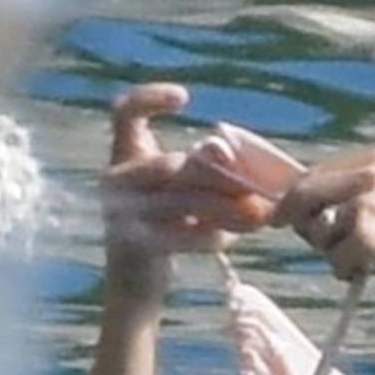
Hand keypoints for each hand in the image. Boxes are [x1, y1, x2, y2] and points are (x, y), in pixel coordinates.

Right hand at [101, 83, 277, 265]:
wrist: (136, 277)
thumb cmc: (167, 221)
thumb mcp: (182, 186)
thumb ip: (203, 168)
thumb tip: (233, 156)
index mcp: (125, 153)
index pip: (124, 112)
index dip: (149, 98)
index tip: (185, 97)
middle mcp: (116, 179)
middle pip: (171, 165)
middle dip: (218, 175)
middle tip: (254, 187)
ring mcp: (120, 212)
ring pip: (181, 201)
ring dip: (225, 208)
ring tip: (259, 215)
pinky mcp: (133, 245)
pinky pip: (179, 236)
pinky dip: (210, 236)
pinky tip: (229, 240)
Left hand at [273, 146, 374, 313]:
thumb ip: (345, 194)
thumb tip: (289, 206)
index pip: (311, 173)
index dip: (297, 200)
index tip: (289, 219)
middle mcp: (371, 173)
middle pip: (302, 194)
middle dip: (304, 223)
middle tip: (328, 246)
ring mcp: (368, 202)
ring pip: (316, 229)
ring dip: (331, 251)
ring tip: (365, 257)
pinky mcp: (366, 234)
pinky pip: (333, 257)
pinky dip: (346, 270)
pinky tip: (374, 270)